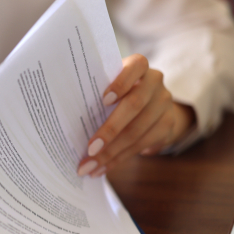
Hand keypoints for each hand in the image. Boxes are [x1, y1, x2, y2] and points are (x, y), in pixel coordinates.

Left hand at [77, 54, 194, 177]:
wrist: (149, 104)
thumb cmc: (115, 93)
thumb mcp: (107, 86)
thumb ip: (95, 93)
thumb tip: (66, 119)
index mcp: (138, 66)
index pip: (136, 66)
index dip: (121, 82)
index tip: (103, 99)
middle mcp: (155, 81)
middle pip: (135, 105)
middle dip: (110, 130)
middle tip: (90, 149)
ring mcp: (164, 103)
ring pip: (138, 131)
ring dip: (111, 153)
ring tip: (90, 166)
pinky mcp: (167, 125)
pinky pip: (142, 145)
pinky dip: (119, 159)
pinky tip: (102, 168)